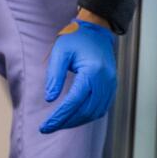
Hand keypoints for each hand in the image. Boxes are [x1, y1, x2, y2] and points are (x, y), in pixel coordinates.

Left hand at [39, 16, 116, 133]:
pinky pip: (101, 108)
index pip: (74, 101)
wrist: (97, 30)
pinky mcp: (112, 86)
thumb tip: (50, 99)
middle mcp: (105, 80)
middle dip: (66, 122)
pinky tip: (74, 116)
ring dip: (77, 121)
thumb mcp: (60, 52)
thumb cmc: (76, 38)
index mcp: (92, 71)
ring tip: (60, 123)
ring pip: (95, 112)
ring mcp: (111, 84)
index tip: (45, 126)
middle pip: (86, 110)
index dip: (59, 116)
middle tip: (48, 128)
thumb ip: (54, 76)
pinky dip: (87, 116)